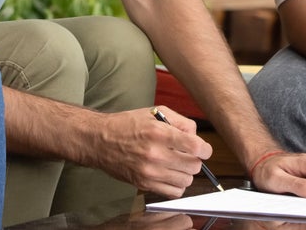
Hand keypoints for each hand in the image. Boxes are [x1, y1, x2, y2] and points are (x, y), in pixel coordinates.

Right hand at [84, 105, 212, 197]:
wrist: (99, 140)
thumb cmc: (126, 124)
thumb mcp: (154, 112)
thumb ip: (179, 121)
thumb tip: (196, 135)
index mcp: (159, 133)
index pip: (196, 147)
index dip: (205, 149)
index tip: (203, 149)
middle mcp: (155, 154)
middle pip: (194, 165)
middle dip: (195, 159)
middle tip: (187, 154)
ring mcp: (150, 171)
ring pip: (186, 180)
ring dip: (186, 172)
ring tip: (177, 163)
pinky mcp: (144, 184)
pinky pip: (174, 192)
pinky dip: (177, 185)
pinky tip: (170, 174)